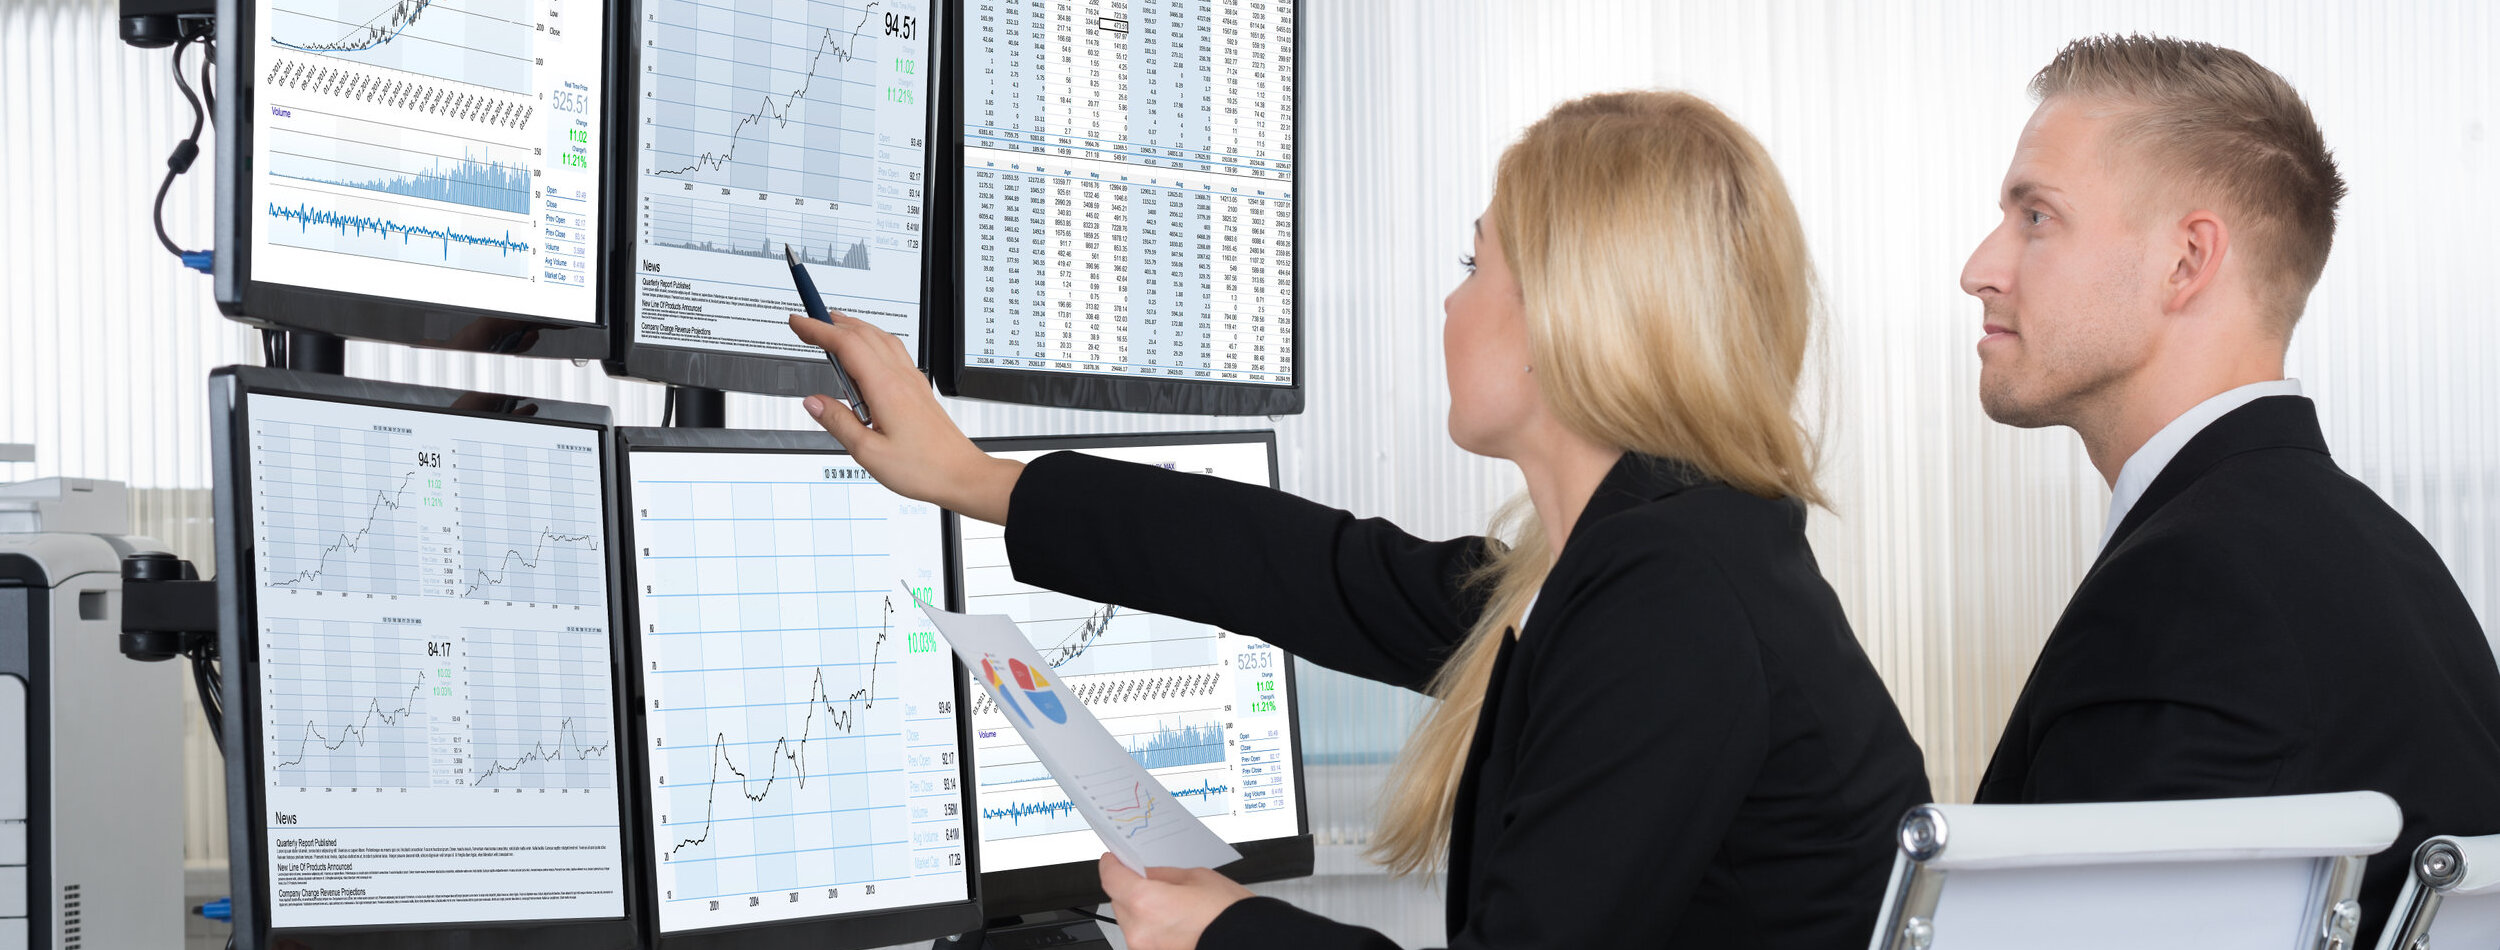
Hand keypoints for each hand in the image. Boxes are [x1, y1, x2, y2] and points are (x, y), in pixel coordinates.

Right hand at [787, 313, 1021, 523]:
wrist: (962, 475)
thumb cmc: (925, 468)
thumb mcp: (868, 453)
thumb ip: (838, 423)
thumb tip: (813, 402)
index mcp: (886, 388)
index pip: (845, 344)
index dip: (818, 329)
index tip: (798, 322)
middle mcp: (901, 378)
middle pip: (863, 334)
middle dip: (831, 323)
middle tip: (807, 323)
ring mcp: (913, 381)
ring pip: (881, 338)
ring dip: (854, 328)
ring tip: (832, 329)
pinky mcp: (919, 389)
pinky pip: (894, 352)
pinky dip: (873, 341)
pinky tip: (867, 353)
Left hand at [1098, 853, 1252, 949]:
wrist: (1249, 942)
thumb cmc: (1228, 913)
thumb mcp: (1195, 877)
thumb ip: (1161, 875)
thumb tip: (1145, 874)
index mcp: (1145, 902)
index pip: (1111, 878)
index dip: (1111, 865)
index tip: (1113, 859)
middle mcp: (1139, 930)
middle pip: (1118, 901)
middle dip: (1129, 888)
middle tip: (1148, 879)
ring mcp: (1145, 949)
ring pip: (1129, 922)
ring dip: (1140, 910)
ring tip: (1169, 904)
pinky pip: (1143, 937)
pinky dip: (1151, 927)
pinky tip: (1172, 921)